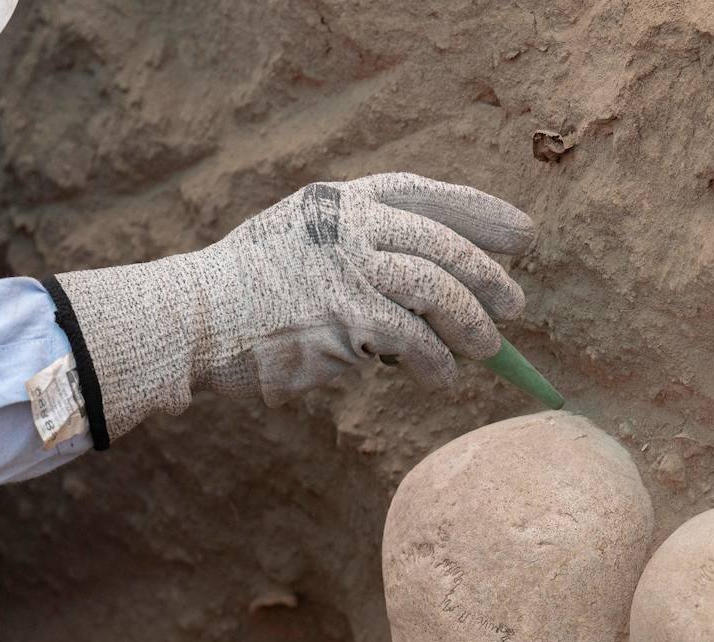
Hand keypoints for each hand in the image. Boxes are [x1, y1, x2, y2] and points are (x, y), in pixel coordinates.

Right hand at [48, 173, 534, 445]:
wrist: (191, 322)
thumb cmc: (243, 295)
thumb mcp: (298, 245)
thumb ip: (355, 251)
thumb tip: (427, 293)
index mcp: (338, 202)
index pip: (424, 194)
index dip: (479, 211)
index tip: (522, 233)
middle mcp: (348, 226)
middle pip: (441, 244)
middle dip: (487, 276)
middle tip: (517, 304)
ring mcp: (347, 270)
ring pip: (436, 291)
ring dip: (470, 324)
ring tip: (487, 349)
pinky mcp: (345, 319)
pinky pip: (411, 341)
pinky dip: (434, 361)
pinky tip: (441, 375)